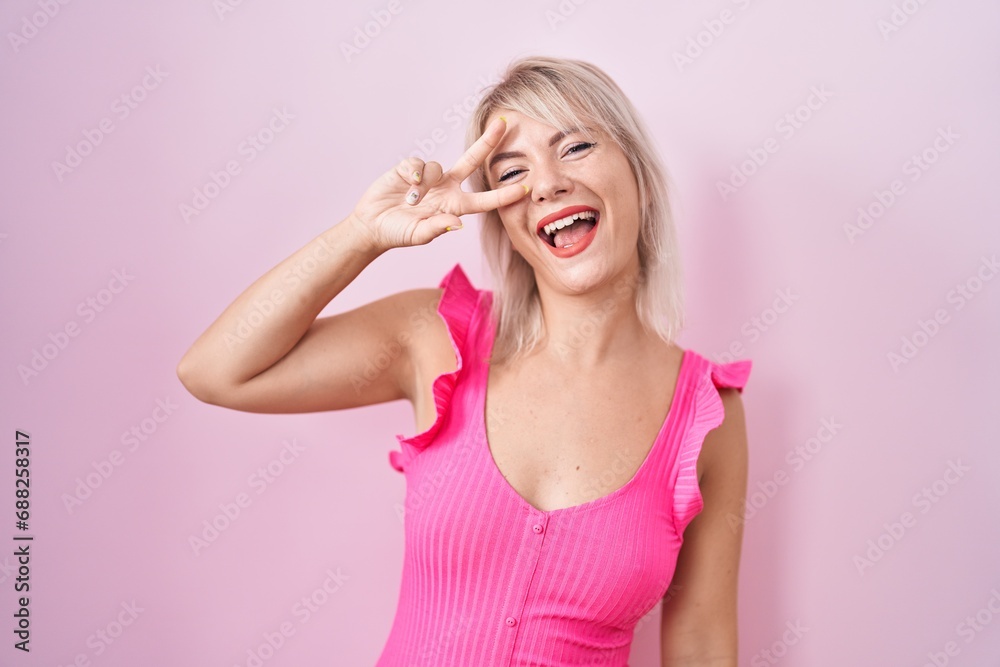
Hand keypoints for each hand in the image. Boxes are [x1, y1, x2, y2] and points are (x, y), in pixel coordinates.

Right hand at [348, 117, 528, 249]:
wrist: (372, 224)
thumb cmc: (398, 233)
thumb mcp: (418, 235)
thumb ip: (437, 228)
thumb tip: (456, 224)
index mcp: (454, 206)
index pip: (484, 200)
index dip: (504, 195)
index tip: (525, 188)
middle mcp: (446, 188)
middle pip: (472, 160)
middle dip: (488, 142)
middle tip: (505, 123)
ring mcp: (430, 177)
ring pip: (438, 166)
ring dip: (425, 184)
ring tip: (410, 202)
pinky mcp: (410, 168)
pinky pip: (419, 163)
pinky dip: (413, 173)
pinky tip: (406, 185)